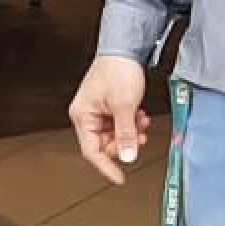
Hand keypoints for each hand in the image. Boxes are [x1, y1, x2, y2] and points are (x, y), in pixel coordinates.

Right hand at [68, 57, 150, 186]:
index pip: (92, 151)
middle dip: (124, 142)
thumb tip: (128, 156)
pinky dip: (131, 122)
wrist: (125, 47)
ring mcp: (98, 109)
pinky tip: (140, 115)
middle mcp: (87, 115)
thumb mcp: (125, 106)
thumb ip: (126, 133)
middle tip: (139, 138)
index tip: (120, 178)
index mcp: (83, 116)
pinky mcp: (109, 104)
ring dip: (130, 131)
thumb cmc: (118, 70)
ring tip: (141, 122)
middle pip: (105, 143)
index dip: (107, 166)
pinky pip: (119, 122)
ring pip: (115, 133)